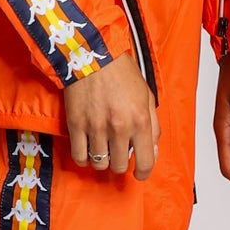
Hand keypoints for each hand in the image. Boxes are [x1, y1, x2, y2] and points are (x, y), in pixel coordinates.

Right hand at [64, 53, 159, 179]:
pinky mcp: (76, 125)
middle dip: (121, 163)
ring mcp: (96, 128)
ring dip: (103, 160)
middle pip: (120, 166)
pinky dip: (84, 158)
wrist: (93, 55)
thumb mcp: (147, 97)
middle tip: (119, 153)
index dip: (143, 173)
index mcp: (140, 120)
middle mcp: (119, 127)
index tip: (139, 173)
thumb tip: (153, 152)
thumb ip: (153, 127)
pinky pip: (79, 156)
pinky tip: (88, 150)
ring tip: (104, 149)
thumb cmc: (121, 73)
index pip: (146, 161)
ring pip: (99, 164)